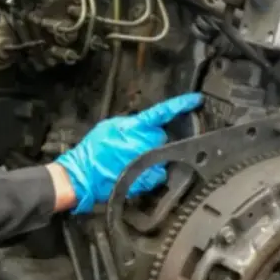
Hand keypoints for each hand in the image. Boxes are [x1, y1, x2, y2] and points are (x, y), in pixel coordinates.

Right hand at [55, 93, 203, 214]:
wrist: (84, 175)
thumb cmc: (92, 151)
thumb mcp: (108, 127)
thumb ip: (129, 124)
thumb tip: (142, 124)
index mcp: (134, 127)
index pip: (162, 112)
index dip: (180, 105)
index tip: (195, 99)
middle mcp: (144, 144)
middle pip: (162, 136)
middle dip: (153, 138)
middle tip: (134, 144)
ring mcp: (147, 162)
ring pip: (162, 154)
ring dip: (152, 155)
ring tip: (132, 159)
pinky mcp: (148, 179)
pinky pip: (159, 172)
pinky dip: (152, 172)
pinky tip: (138, 171)